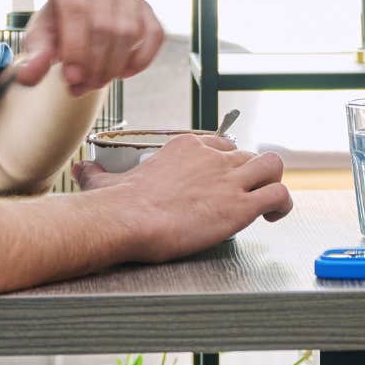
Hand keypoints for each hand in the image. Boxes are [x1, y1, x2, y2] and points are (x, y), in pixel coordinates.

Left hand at [8, 0, 163, 94]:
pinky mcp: (146, 9)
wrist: (77, 27)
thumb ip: (34, 57)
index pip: (76, 9)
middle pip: (105, 24)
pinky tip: (122, 73)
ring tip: (95, 83)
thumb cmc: (56, 31)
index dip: (76, 47)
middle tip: (81, 87)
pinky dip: (140, 60)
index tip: (71, 77)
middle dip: (94, 64)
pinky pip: (153, 35)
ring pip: (129, 32)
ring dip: (113, 66)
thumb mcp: (39, 42)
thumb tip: (29, 75)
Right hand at [74, 134, 293, 261]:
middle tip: (242, 196)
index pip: (220, 144)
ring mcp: (228, 179)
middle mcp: (212, 157)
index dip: (225, 163)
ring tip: (266, 204)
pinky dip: (282, 206)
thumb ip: (97, 174)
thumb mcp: (105, 181)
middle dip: (250, 175)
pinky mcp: (240, 205)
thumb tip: (82, 169)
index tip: (220, 180)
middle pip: (247, 155)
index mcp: (185, 147)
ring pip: (272, 165)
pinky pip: (278, 195)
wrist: (127, 219)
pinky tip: (271, 218)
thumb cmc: (117, 204)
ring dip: (273, 183)